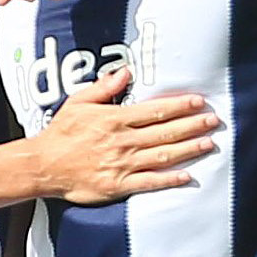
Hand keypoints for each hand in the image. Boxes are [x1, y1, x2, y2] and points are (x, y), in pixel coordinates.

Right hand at [29, 70, 217, 203]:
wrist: (43, 165)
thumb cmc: (60, 133)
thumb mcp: (79, 103)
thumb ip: (104, 88)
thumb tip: (126, 72)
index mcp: (115, 119)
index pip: (155, 111)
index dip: (180, 106)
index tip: (199, 102)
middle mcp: (123, 141)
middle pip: (165, 132)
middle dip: (192, 125)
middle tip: (214, 121)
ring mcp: (122, 164)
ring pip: (162, 155)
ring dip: (188, 149)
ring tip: (209, 144)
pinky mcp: (118, 185)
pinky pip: (149, 182)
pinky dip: (170, 179)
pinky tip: (187, 176)